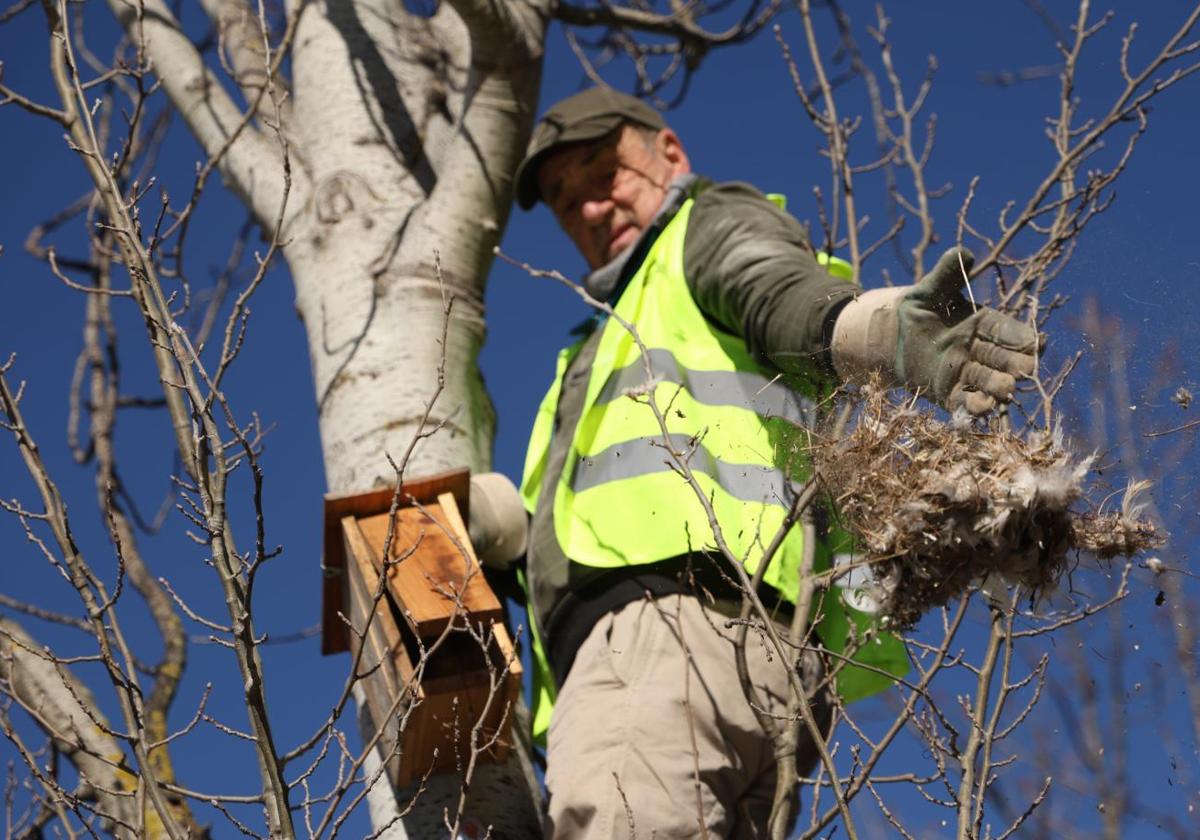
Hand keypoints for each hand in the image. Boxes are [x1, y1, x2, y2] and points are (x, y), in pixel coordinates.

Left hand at [896, 248, 1037, 414]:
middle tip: (1026, 368)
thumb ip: (946, 274)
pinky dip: (974, 406)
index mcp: (982, 323)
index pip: (1007, 330)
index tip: (1037, 342)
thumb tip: (962, 252)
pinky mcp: (948, 392)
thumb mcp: (928, 290)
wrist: (889, 336)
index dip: (1022, 336)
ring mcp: (965, 372)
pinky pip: (965, 401)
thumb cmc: (915, 309)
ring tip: (1006, 389)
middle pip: (1003, 358)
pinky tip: (982, 409)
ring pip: (988, 381)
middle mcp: (979, 349)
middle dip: (1015, 364)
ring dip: (998, 386)